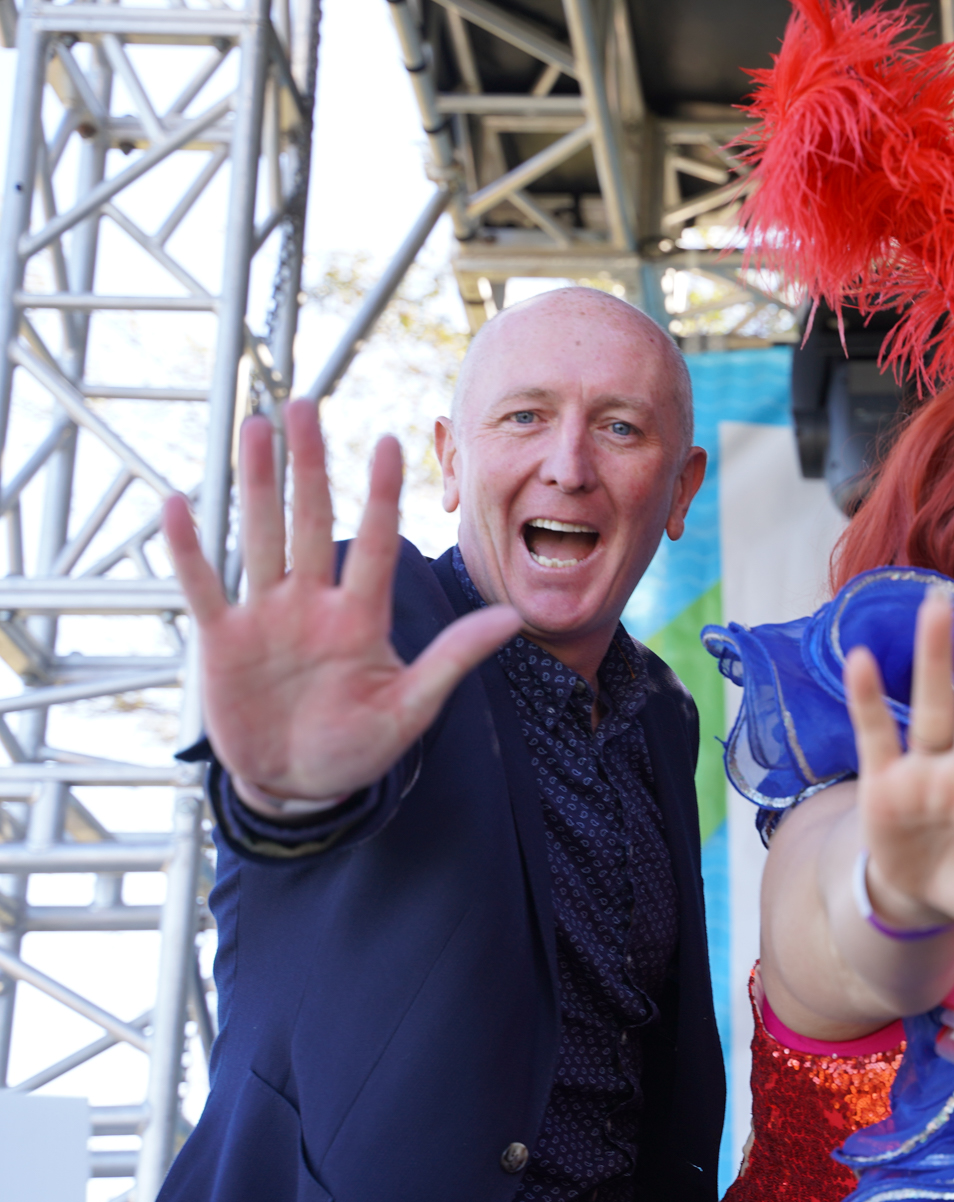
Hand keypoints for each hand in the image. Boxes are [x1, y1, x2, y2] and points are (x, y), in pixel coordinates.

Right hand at [164, 400, 521, 809]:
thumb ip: (454, 659)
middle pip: (309, 521)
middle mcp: (312, 604)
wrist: (299, 786)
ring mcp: (265, 617)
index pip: (375, 543)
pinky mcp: (223, 640)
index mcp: (361, 617)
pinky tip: (179, 504)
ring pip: (260, 537)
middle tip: (304, 404)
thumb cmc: (358, 747)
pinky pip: (203, 586)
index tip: (389, 442)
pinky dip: (189, 551)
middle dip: (308, 465)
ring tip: (253, 428)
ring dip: (255, 485)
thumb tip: (515, 618)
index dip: (380, 495)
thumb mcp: (411, 708)